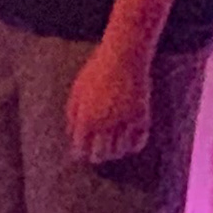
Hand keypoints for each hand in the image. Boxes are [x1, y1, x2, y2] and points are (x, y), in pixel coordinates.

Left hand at [64, 41, 153, 163]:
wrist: (124, 56)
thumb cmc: (96, 70)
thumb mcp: (77, 89)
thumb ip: (72, 113)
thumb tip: (71, 134)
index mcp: (86, 118)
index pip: (80, 148)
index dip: (80, 153)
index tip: (81, 153)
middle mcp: (104, 124)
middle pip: (100, 155)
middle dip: (96, 156)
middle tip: (96, 155)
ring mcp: (124, 122)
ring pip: (119, 151)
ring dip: (114, 152)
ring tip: (112, 150)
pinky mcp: (141, 117)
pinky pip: (137, 142)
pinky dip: (132, 146)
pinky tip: (128, 144)